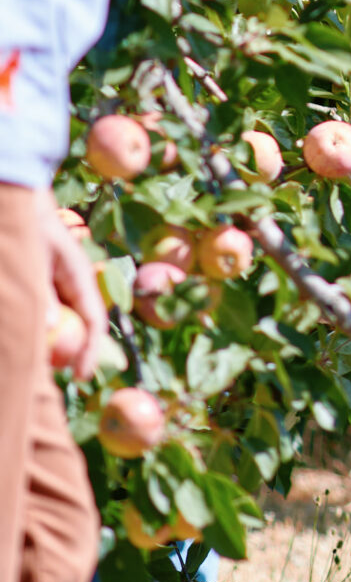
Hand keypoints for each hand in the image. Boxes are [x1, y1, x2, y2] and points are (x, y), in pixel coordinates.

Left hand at [41, 195, 105, 378]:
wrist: (23, 204)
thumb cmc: (32, 229)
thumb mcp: (36, 260)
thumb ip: (43, 292)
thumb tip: (52, 325)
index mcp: (81, 279)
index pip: (96, 322)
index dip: (92, 352)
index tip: (82, 377)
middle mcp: (76, 287)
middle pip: (83, 328)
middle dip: (73, 355)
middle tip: (54, 376)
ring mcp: (63, 287)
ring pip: (67, 322)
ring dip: (56, 343)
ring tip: (39, 362)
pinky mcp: (49, 287)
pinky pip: (54, 314)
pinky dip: (45, 328)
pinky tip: (30, 336)